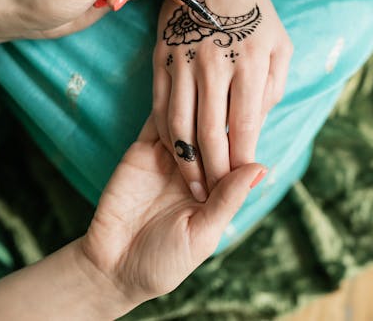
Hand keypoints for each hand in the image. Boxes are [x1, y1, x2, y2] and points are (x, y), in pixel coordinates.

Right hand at [80, 117, 266, 306]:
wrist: (112, 268)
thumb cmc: (164, 262)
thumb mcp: (202, 235)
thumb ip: (228, 199)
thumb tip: (260, 167)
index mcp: (218, 188)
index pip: (237, 152)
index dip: (245, 135)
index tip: (254, 119)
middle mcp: (196, 168)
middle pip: (215, 129)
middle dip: (222, 118)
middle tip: (228, 105)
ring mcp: (169, 156)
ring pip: (188, 118)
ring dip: (196, 110)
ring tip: (203, 105)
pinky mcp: (141, 149)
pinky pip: (157, 120)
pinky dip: (168, 110)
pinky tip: (176, 107)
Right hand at [152, 0, 291, 200]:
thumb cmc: (254, 11)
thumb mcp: (280, 45)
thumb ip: (273, 87)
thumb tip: (258, 126)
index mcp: (251, 60)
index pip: (245, 124)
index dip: (242, 158)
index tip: (241, 181)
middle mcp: (215, 61)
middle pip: (211, 131)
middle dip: (213, 170)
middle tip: (213, 195)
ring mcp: (183, 59)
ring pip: (180, 123)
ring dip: (186, 160)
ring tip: (192, 183)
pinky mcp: (161, 57)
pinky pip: (160, 105)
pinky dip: (166, 133)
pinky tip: (173, 151)